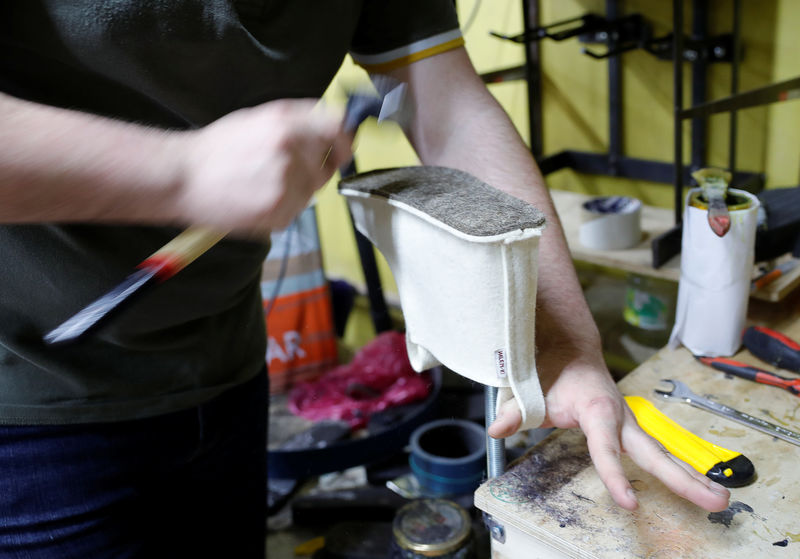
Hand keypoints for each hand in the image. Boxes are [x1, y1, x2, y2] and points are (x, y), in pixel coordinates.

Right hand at [178, 99, 352, 235]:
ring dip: (295, 191)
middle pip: (326, 166)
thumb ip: (296, 121)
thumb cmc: (216, 148)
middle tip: (284, 172)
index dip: (345, 140)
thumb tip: (333, 126)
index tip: (344, 148)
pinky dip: (281, 208)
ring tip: (262, 185)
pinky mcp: (279, 211)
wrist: (182, 177)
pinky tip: (255, 199)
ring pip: (311, 192)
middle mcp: (289, 149)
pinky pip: (295, 211)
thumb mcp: (257, 118)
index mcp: (285, 122)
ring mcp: (286, 183)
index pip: (336, 128)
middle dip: (313, 171)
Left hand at [489, 358, 730, 512]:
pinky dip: (678, 470)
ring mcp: (628, 423)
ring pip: (660, 453)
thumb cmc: (552, 372)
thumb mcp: (531, 389)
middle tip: (715, 502)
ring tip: (719, 500)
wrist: (569, 349)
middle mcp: (620, 416)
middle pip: (653, 452)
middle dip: (682, 479)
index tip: (629, 503)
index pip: (606, 447)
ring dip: (690, 477)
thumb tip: (496, 429)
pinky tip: (698, 488)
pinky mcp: (630, 429)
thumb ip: (516, 412)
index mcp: (596, 407)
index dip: (616, 474)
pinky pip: (654, 452)